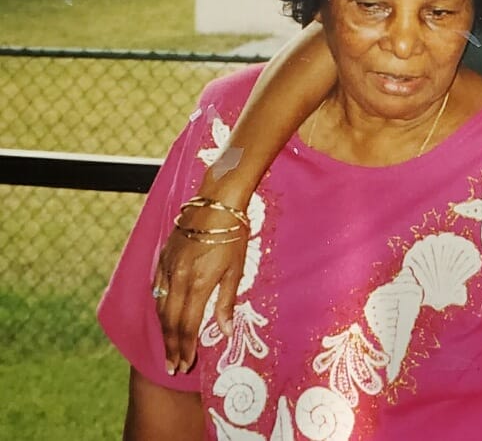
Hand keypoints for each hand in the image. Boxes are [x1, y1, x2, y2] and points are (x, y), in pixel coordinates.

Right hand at [153, 211, 246, 374]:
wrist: (216, 203)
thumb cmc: (233, 235)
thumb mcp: (236, 269)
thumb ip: (226, 302)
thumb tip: (224, 332)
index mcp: (198, 284)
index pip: (187, 326)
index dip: (185, 348)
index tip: (184, 365)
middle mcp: (178, 279)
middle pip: (170, 321)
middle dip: (171, 346)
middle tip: (172, 367)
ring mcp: (168, 268)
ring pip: (160, 307)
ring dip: (163, 331)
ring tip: (167, 349)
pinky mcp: (163, 258)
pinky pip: (156, 288)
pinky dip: (158, 306)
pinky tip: (161, 316)